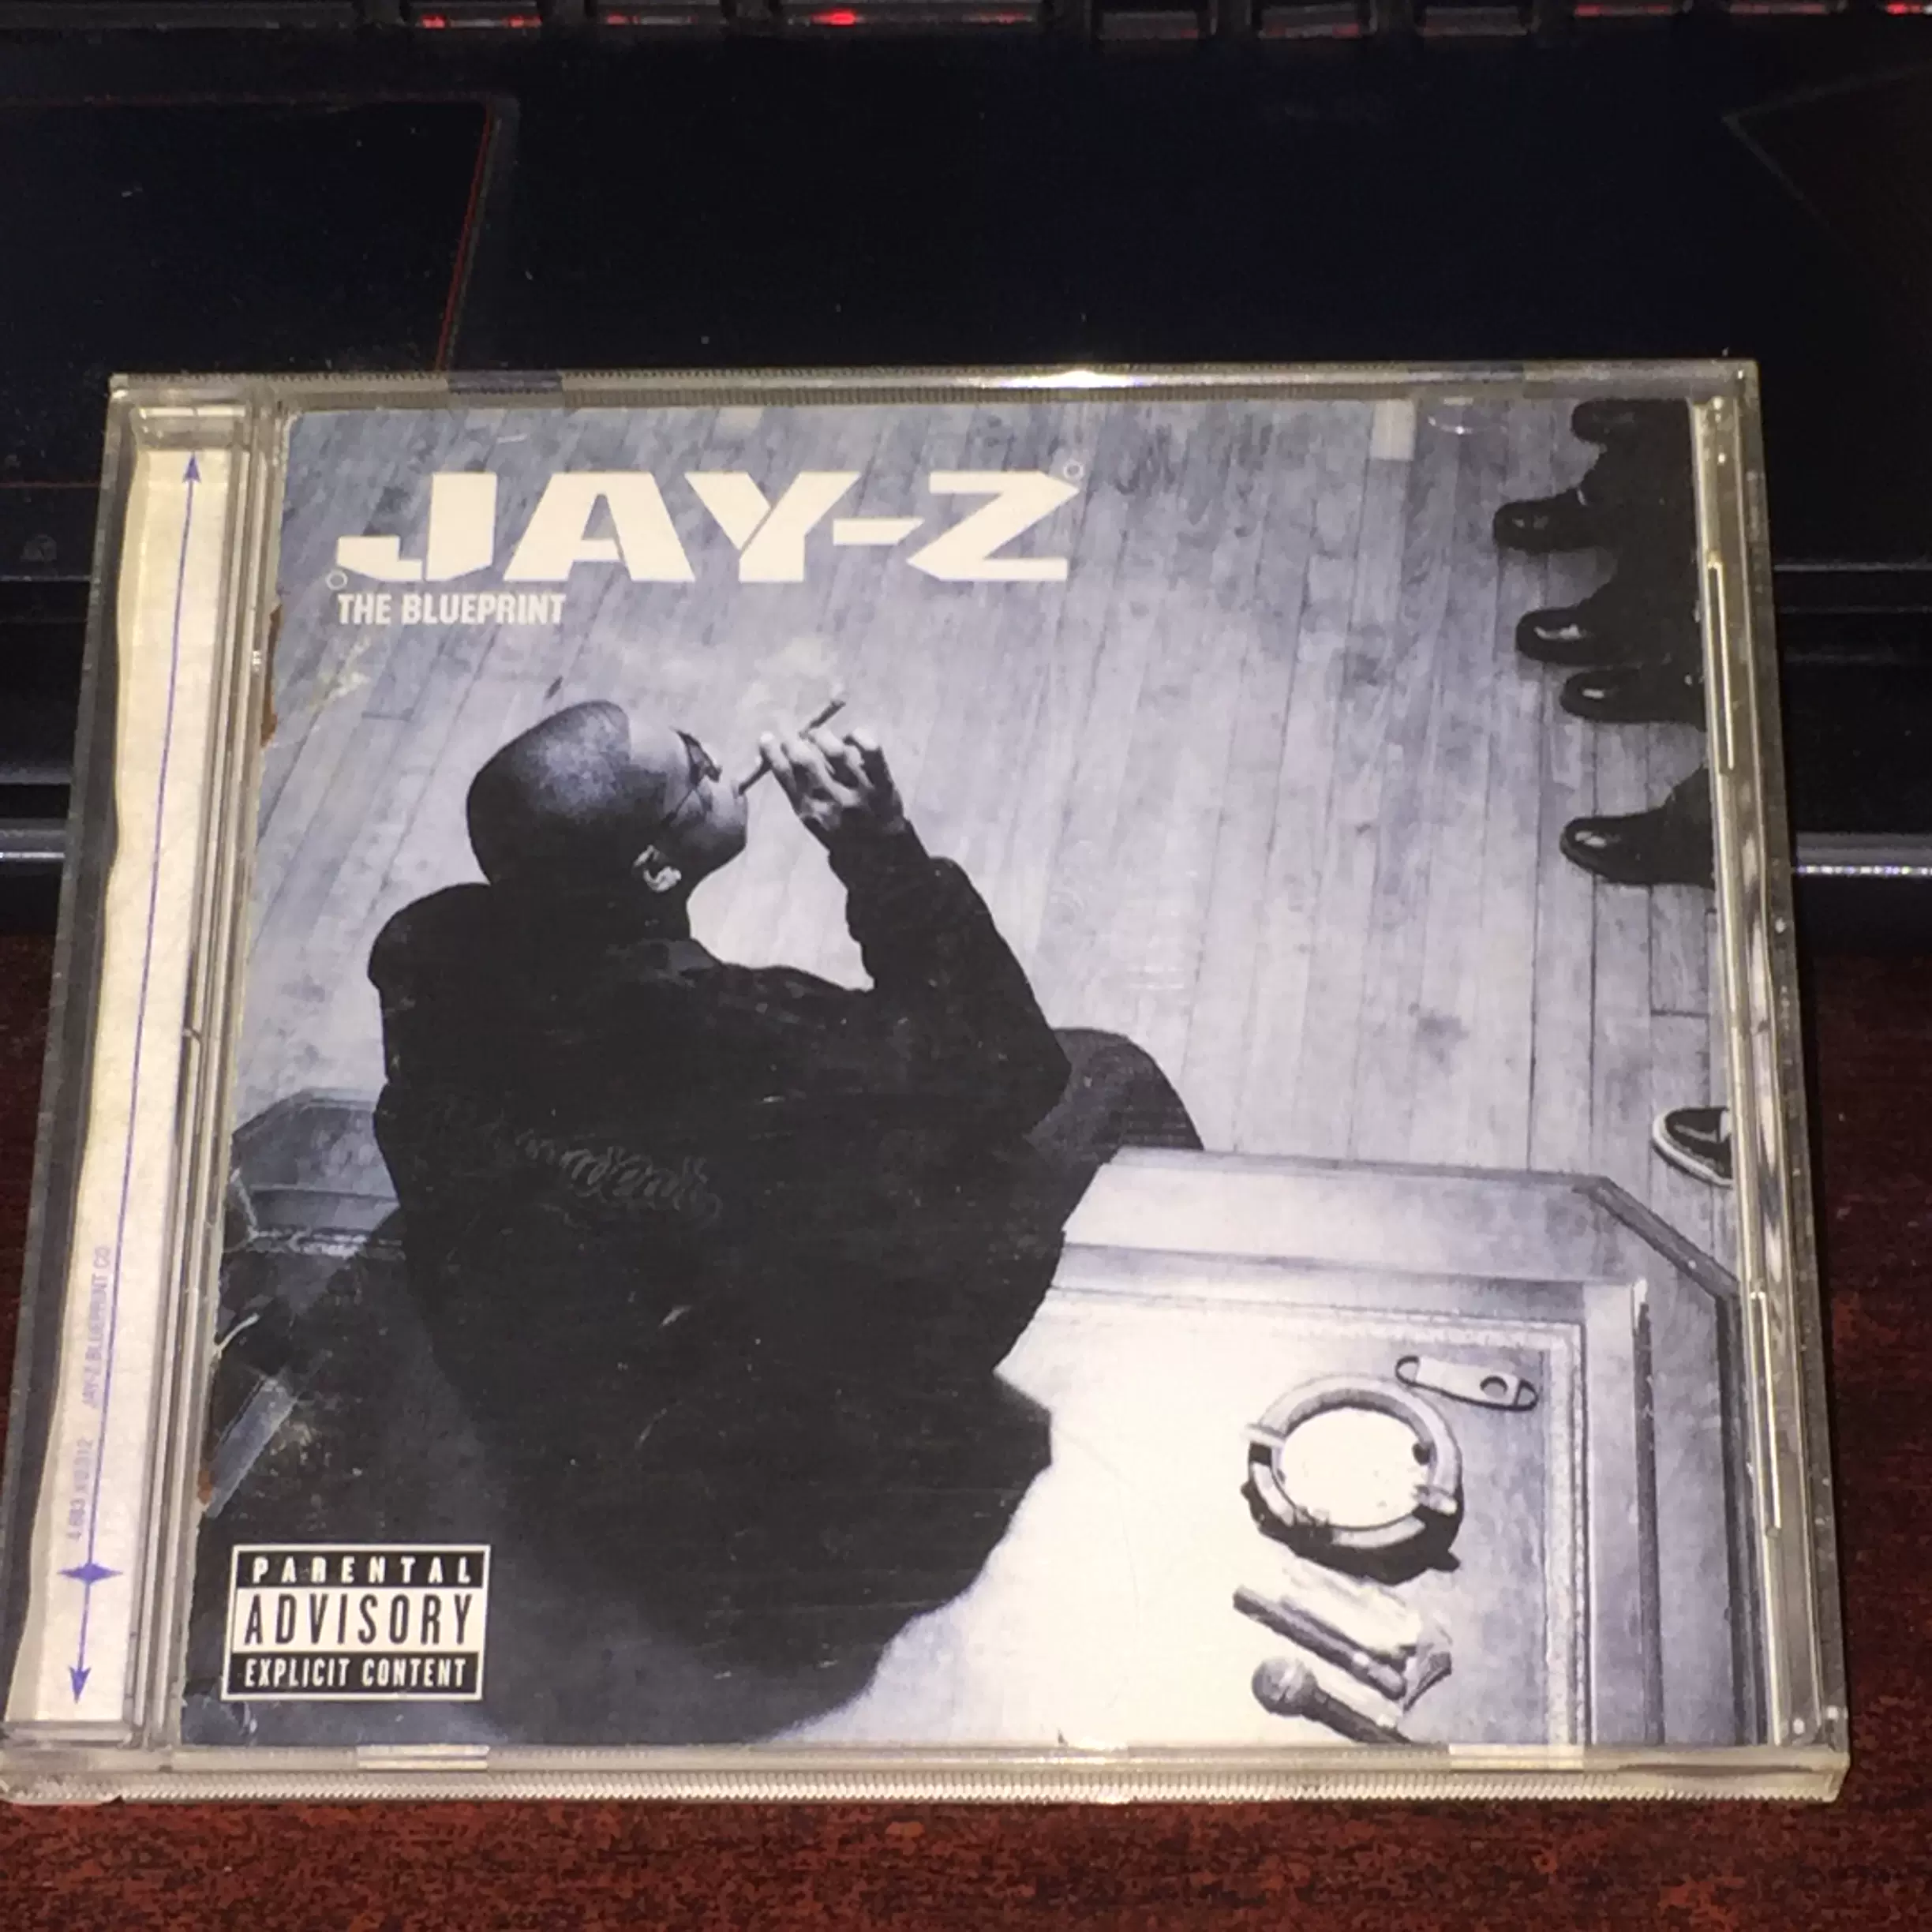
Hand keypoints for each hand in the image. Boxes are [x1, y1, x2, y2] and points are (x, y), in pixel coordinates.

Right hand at [760, 724, 905, 847]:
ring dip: (821, 736)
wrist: (879, 852)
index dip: (772, 753)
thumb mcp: (812, 817)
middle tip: (795, 737)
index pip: (785, 776)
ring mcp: (860, 791)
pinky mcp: (883, 783)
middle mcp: (833, 800)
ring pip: (836, 752)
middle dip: (794, 742)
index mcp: (810, 811)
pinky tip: (850, 737)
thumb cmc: (839, 830)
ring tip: (817, 735)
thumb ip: (796, 790)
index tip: (766, 738)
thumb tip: (778, 755)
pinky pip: (872, 751)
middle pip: (806, 761)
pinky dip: (858, 736)